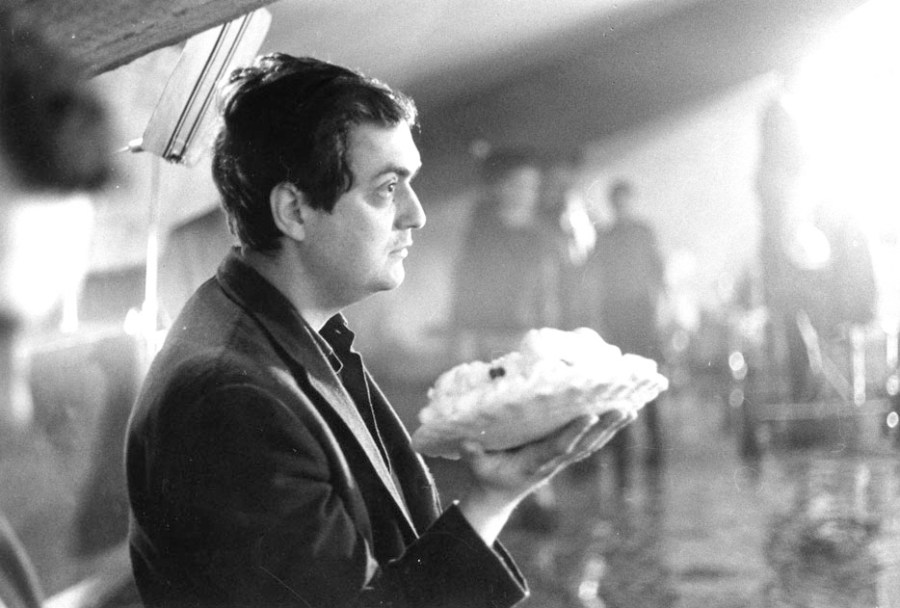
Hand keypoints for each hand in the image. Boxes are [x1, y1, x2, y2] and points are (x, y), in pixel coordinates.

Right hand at [457, 409, 634, 542]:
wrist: (498, 495)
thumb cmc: (487, 476)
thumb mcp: (477, 468)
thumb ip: (473, 455)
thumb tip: (465, 441)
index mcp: (534, 464)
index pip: (558, 447)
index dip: (574, 433)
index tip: (589, 416)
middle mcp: (553, 462)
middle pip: (584, 445)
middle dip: (603, 428)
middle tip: (624, 409)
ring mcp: (561, 460)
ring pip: (591, 444)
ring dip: (611, 428)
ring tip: (630, 409)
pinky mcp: (564, 455)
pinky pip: (589, 443)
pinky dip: (605, 430)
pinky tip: (620, 416)